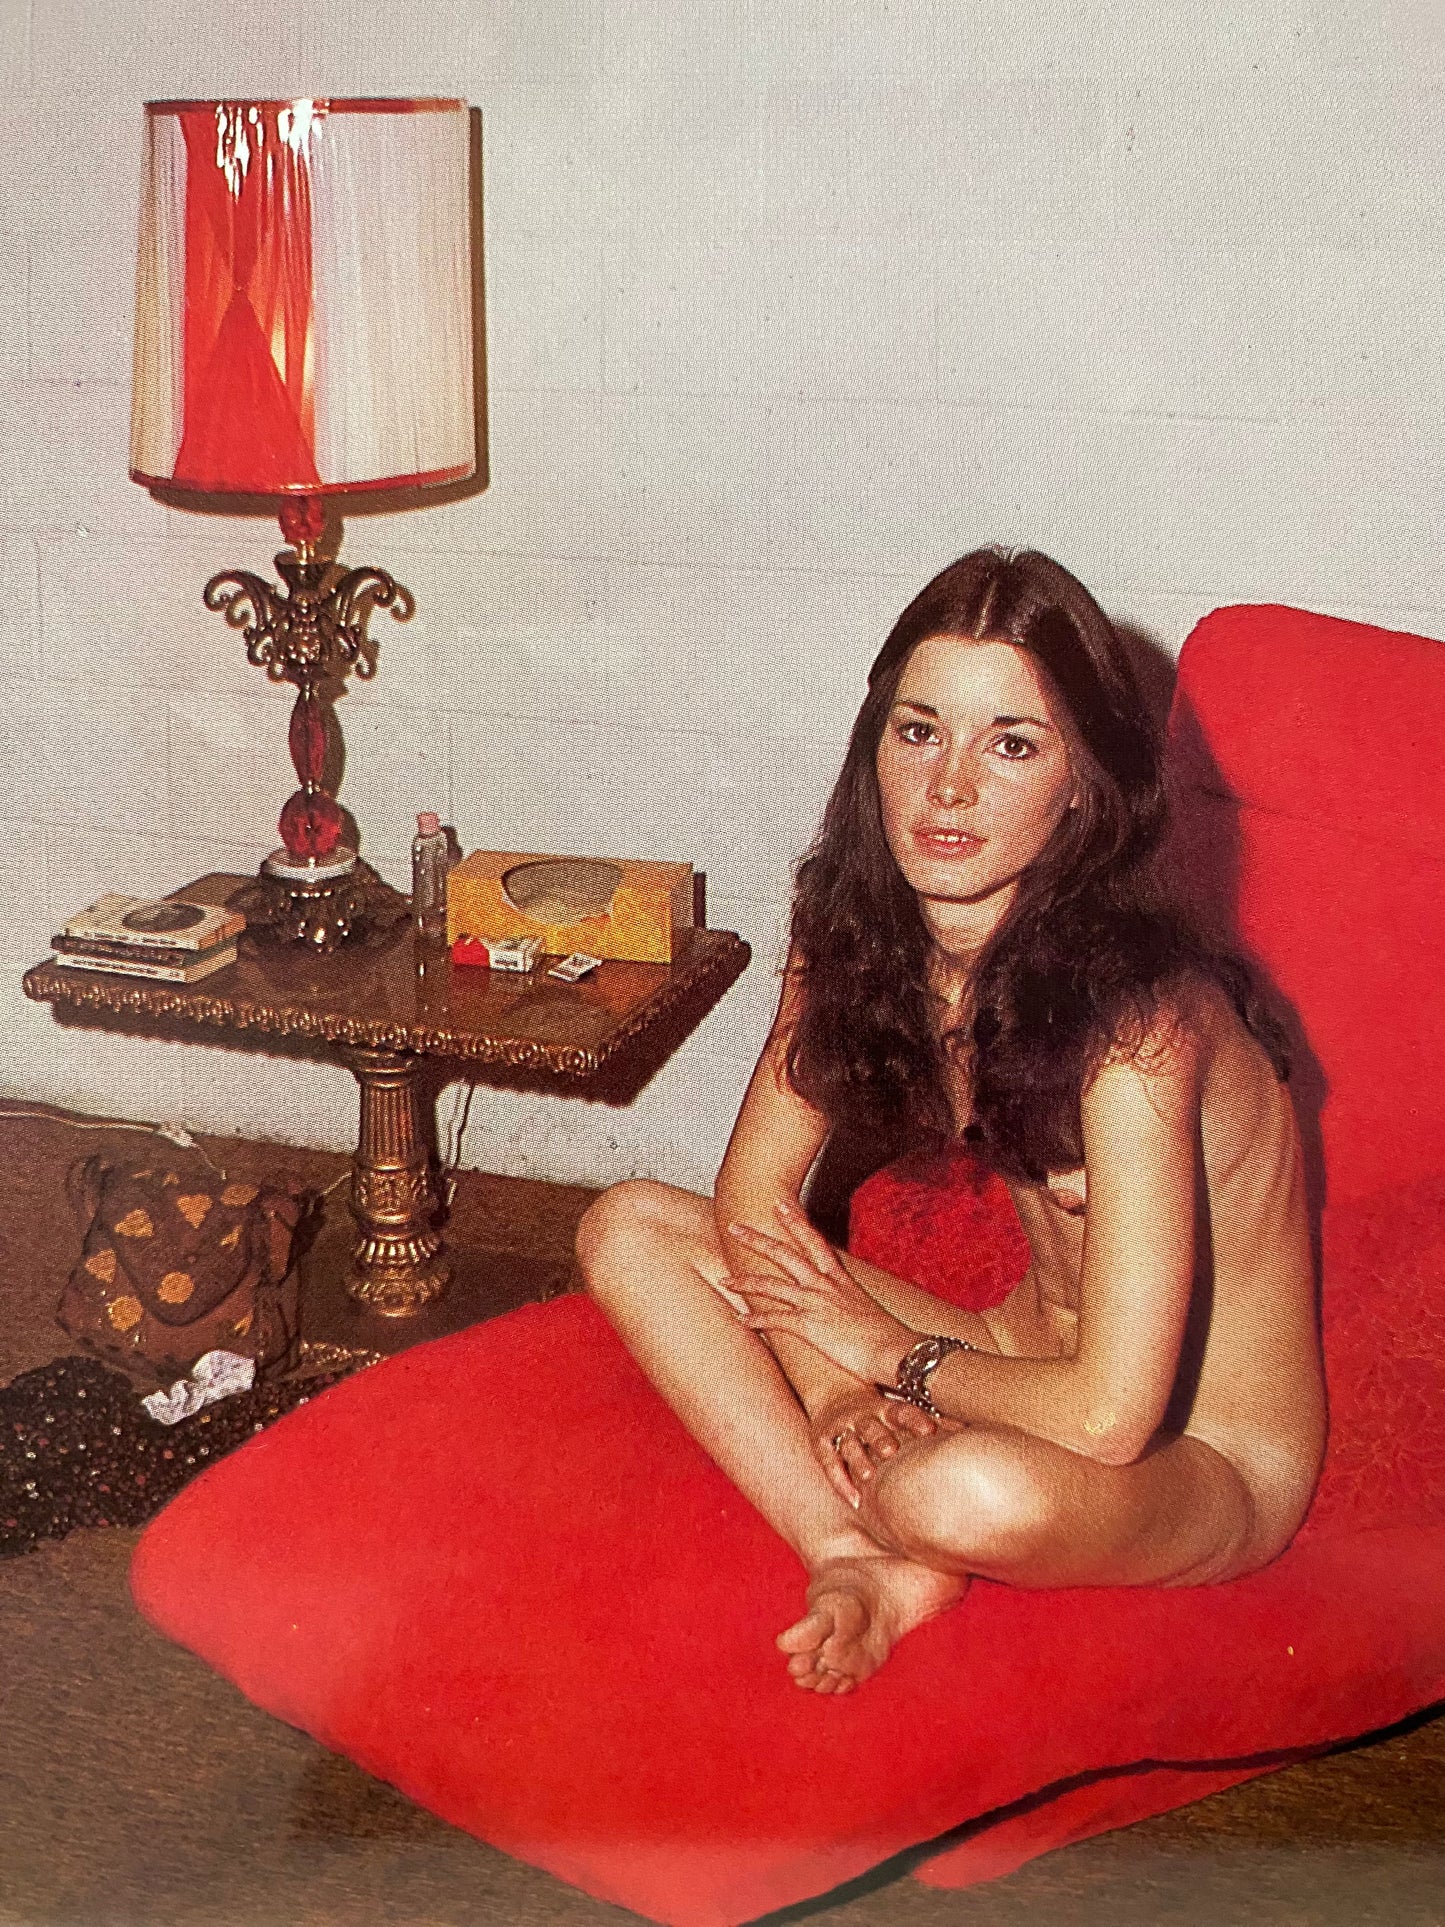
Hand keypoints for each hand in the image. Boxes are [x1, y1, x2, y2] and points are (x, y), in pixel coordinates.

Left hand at [725, 1199, 917, 1385]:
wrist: (898, 1351)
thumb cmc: (888, 1338)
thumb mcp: (869, 1312)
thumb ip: (852, 1306)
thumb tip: (847, 1311)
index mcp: (841, 1279)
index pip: (814, 1242)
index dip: (795, 1222)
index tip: (780, 1205)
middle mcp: (826, 1286)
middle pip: (785, 1254)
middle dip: (758, 1240)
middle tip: (735, 1226)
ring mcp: (817, 1304)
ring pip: (773, 1285)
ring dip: (746, 1282)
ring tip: (725, 1280)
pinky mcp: (812, 1326)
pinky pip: (777, 1319)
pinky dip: (757, 1319)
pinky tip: (740, 1319)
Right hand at [807, 1384, 936, 1507]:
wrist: (832, 1391)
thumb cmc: (878, 1410)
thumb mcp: (900, 1408)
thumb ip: (933, 1420)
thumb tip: (971, 1433)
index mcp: (884, 1408)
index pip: (900, 1411)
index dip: (914, 1419)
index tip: (930, 1431)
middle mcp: (861, 1416)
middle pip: (871, 1427)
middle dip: (881, 1439)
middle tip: (892, 1452)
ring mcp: (839, 1429)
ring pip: (849, 1445)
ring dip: (860, 1460)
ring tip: (870, 1478)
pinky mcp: (821, 1443)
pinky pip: (830, 1464)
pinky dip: (842, 1482)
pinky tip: (856, 1501)